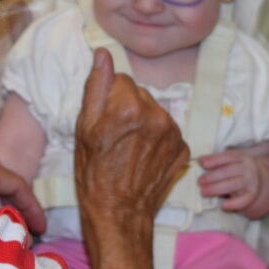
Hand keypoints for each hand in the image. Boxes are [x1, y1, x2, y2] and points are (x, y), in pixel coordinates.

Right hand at [75, 48, 187, 268]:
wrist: (119, 214)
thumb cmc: (94, 173)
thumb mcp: (84, 128)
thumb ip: (96, 86)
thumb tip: (102, 54)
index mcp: (130, 107)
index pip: (121, 80)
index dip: (109, 98)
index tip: (103, 120)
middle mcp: (157, 115)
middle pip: (140, 95)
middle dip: (127, 108)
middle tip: (114, 136)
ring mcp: (174, 133)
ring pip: (154, 112)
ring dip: (143, 123)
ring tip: (128, 149)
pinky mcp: (183, 149)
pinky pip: (167, 131)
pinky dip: (156, 139)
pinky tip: (142, 157)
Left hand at [198, 149, 260, 211]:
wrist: (259, 179)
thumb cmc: (237, 169)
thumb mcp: (230, 161)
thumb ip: (216, 160)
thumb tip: (200, 160)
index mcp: (241, 157)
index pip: (227, 157)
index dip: (215, 160)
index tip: (203, 163)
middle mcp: (247, 168)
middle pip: (228, 171)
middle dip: (211, 177)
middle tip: (199, 182)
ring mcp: (251, 181)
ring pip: (233, 185)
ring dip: (216, 189)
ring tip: (203, 192)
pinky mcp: (252, 194)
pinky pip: (244, 200)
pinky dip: (234, 203)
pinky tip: (223, 205)